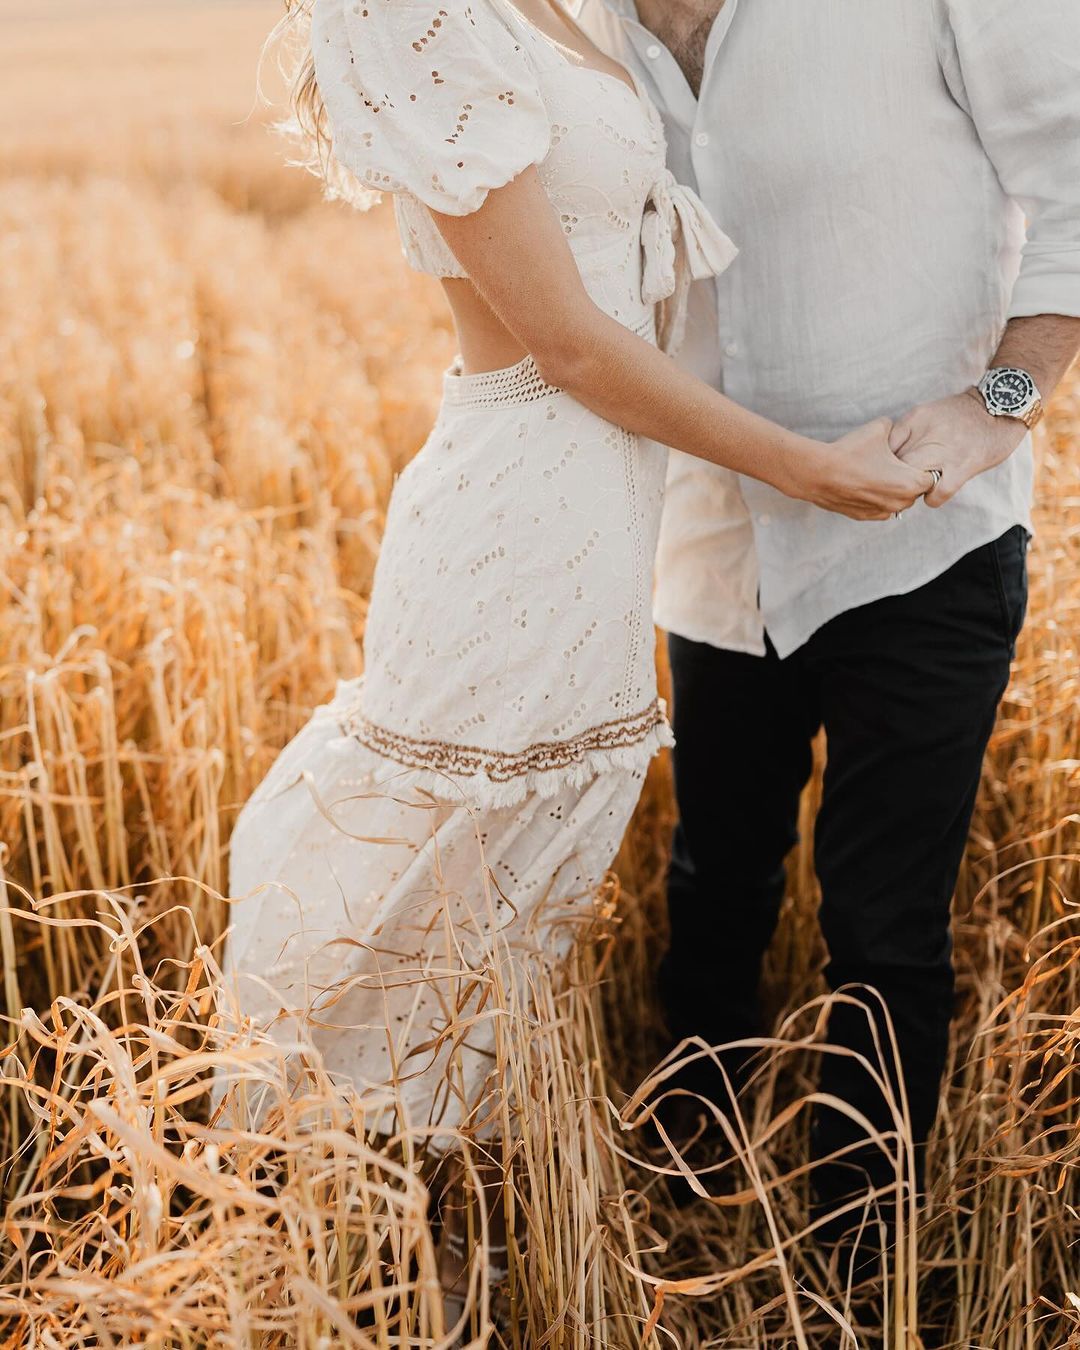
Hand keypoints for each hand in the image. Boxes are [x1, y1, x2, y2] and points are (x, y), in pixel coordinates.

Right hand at [792, 418, 938, 520]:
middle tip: (891, 463)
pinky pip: (879, 508)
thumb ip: (893, 428)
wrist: (818, 473)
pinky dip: (875, 498)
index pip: (930, 477)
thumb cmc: (850, 452)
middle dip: (907, 478)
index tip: (908, 457)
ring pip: (896, 501)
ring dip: (891, 490)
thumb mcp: (878, 429)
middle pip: (914, 491)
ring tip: (874, 473)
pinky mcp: (864, 516)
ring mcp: (881, 512)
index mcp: (910, 483)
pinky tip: (862, 483)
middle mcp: (899, 503)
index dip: (921, 465)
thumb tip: (892, 427)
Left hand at [887, 391, 1026, 507]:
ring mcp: (943, 452)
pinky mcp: (962, 467)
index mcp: (913, 420)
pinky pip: (937, 493)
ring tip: (918, 490)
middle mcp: (925, 435)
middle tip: (898, 487)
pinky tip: (935, 494)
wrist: (1000, 405)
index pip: (881, 447)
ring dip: (912, 491)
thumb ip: (906, 434)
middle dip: (892, 481)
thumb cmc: (960, 415)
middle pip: (892, 468)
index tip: (885, 471)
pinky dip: (932, 499)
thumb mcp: (926, 414)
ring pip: (911, 482)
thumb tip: (886, 458)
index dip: (880, 464)